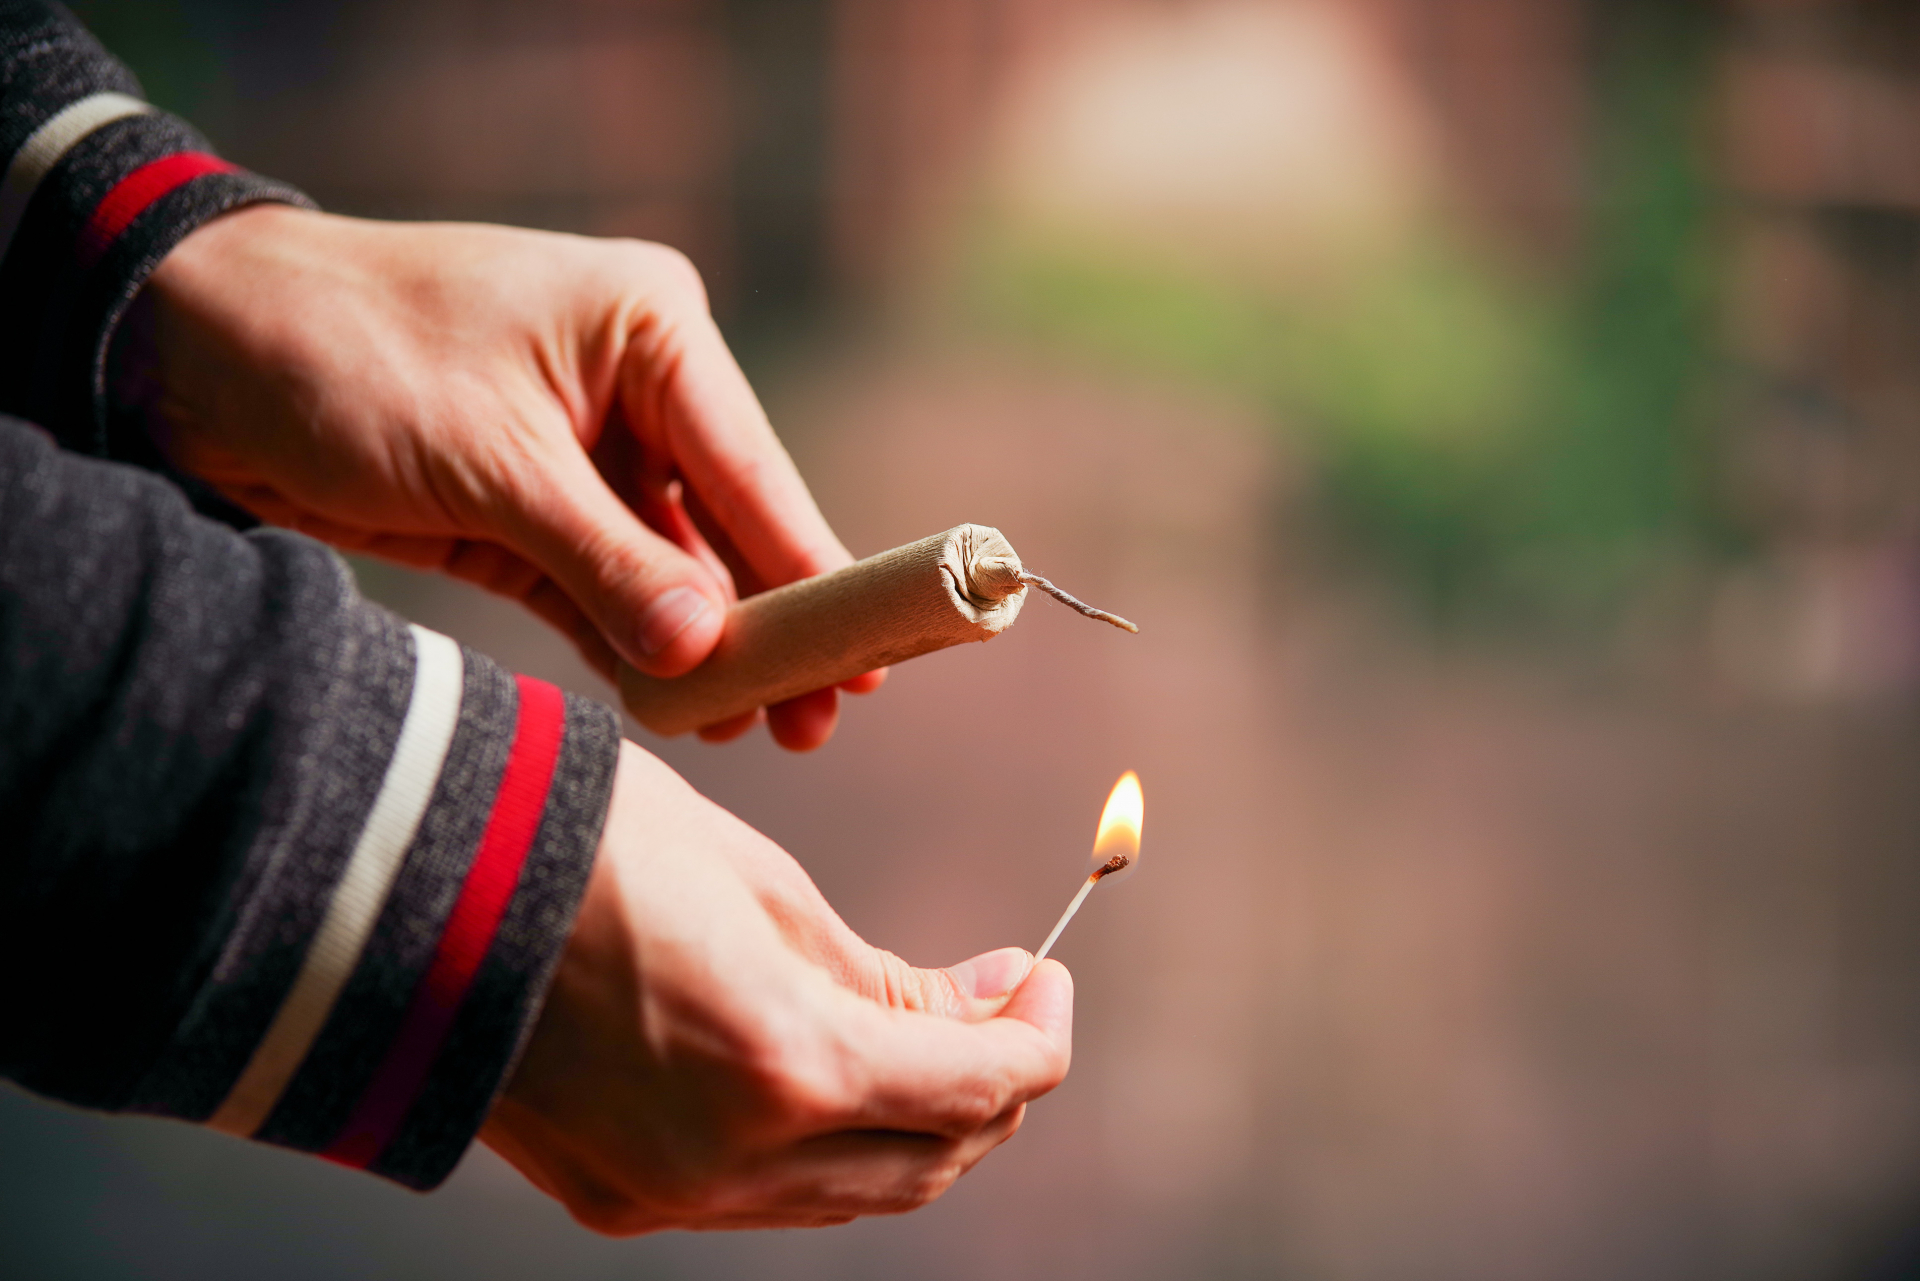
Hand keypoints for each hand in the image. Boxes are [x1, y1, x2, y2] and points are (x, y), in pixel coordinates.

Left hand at [117, 205, 881, 749]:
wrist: (191, 352)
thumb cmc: (347, 357)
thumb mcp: (490, 466)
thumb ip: (607, 562)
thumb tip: (711, 651)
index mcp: (649, 329)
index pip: (753, 466)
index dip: (811, 567)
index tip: (869, 651)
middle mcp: (634, 385)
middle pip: (728, 523)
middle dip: (767, 622)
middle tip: (820, 716)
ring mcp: (584, 450)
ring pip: (670, 566)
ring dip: (702, 646)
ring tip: (755, 728)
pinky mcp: (529, 509)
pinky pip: (604, 587)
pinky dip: (632, 642)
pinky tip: (676, 702)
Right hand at [482, 742, 1072, 1232]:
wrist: (396, 882)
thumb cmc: (586, 842)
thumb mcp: (759, 882)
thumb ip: (876, 970)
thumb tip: (977, 1001)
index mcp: (786, 1065)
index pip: (978, 1087)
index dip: (1037, 1034)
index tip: (1045, 973)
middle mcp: (736, 1161)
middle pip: (930, 1161)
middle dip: (991, 1082)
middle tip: (1003, 998)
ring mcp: (669, 1196)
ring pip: (853, 1192)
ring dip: (917, 1121)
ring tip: (929, 1026)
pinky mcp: (613, 1199)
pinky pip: (768, 1195)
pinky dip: (829, 1141)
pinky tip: (830, 1066)